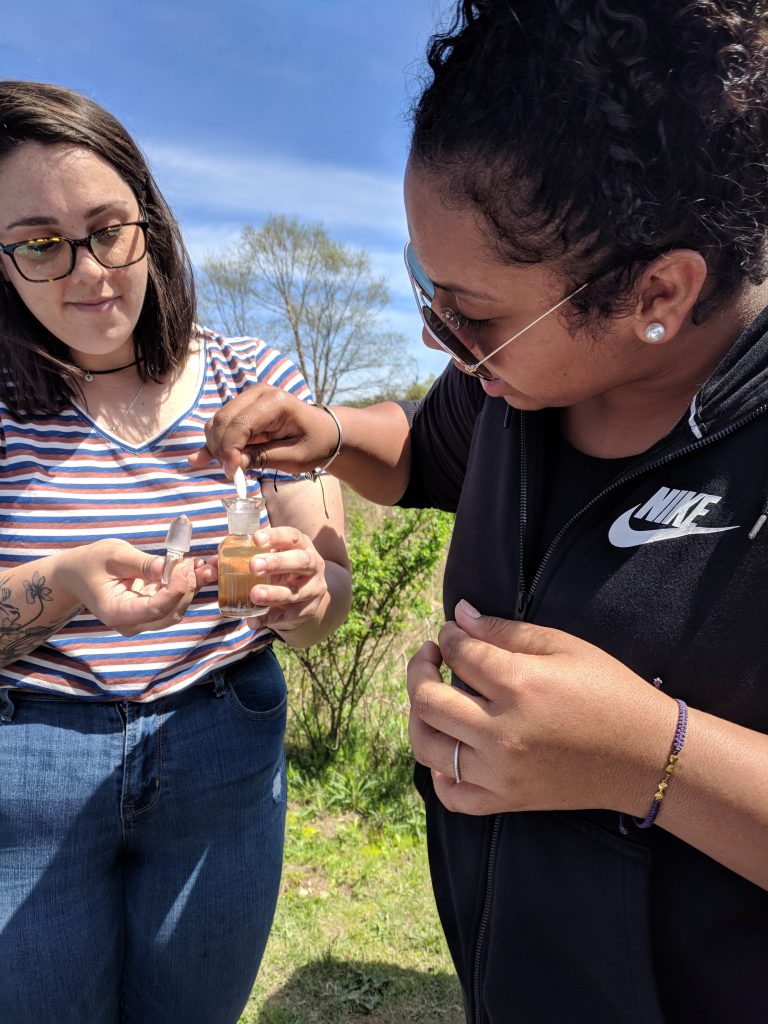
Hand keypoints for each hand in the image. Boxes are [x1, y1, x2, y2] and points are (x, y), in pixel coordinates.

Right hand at [56, 539, 206, 635]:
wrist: (77, 574)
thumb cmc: (91, 562)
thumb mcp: (115, 555)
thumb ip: (144, 563)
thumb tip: (174, 567)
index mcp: (117, 612)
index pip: (156, 609)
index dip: (177, 589)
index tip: (186, 566)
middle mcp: (131, 623)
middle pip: (171, 612)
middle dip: (189, 588)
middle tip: (200, 562)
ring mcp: (142, 620)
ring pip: (176, 609)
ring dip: (192, 587)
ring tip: (204, 563)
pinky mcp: (150, 612)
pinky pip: (173, 602)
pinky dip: (185, 586)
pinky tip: (194, 567)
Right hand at [188, 383, 337, 478]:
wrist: (325, 432)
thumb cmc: (315, 444)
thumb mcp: (294, 458)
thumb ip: (262, 458)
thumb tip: (232, 465)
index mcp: (275, 402)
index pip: (239, 424)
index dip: (230, 450)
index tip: (231, 473)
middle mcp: (258, 394)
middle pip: (223, 421)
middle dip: (220, 449)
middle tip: (232, 474)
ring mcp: (248, 398)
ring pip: (217, 422)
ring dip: (217, 447)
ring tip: (233, 468)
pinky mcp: (243, 408)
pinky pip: (221, 425)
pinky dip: (215, 443)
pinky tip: (199, 459)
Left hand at [245, 526, 327, 632]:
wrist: (307, 592)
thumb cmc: (282, 568)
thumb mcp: (272, 556)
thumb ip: (245, 556)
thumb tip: (212, 562)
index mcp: (301, 546)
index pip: (291, 536)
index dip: (276, 537)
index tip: (256, 539)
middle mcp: (312, 565)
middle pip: (300, 561)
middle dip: (277, 563)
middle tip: (253, 566)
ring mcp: (312, 589)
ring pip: (295, 591)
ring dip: (274, 593)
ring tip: (254, 594)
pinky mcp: (306, 611)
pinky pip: (286, 616)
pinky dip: (268, 619)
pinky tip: (253, 621)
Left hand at [407, 600, 677, 815]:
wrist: (648, 756)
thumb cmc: (610, 691)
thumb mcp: (564, 647)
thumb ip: (506, 630)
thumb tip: (459, 614)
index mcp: (520, 685)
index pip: (459, 653)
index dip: (449, 636)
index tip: (453, 632)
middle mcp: (503, 732)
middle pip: (427, 700)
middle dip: (419, 669)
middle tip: (430, 656)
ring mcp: (501, 772)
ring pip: (427, 747)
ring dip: (419, 716)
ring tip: (433, 697)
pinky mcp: (508, 800)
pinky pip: (452, 795)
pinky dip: (439, 774)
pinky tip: (450, 749)